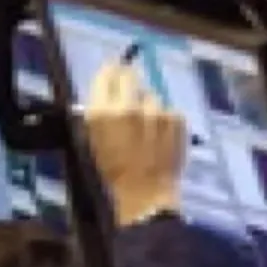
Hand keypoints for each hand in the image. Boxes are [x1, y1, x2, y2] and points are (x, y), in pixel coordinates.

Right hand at [84, 62, 184, 225]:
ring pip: (150, 96)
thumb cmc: (111, 171)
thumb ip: (97, 112)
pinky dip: (163, 119)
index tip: (112, 75)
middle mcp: (129, 106)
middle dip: (128, 83)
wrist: (144, 193)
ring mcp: (156, 111)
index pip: (107, 74)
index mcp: (102, 111)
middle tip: (128, 97)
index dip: (109, 73)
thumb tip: (105, 89)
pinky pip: (167, 110)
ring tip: (144, 130)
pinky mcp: (176, 119)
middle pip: (130, 75)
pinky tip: (158, 138)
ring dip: (146, 106)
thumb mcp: (90, 140)